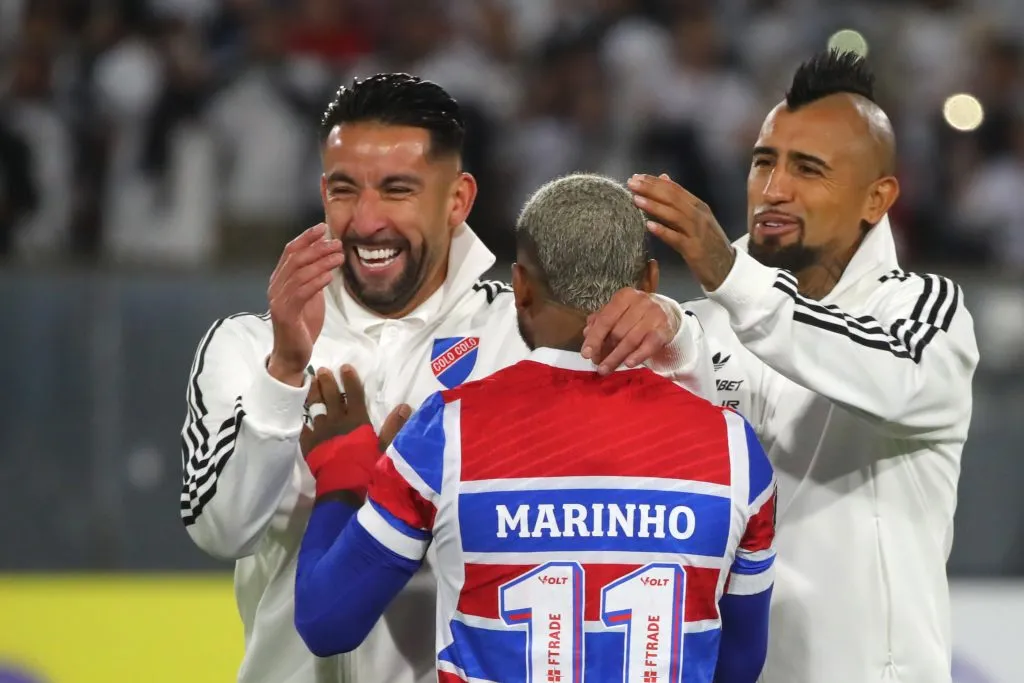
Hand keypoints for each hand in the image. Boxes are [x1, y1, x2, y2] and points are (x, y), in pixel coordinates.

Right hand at [267, 224, 343, 385]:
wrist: (293, 354)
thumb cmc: (303, 325)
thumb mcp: (311, 297)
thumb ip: (315, 278)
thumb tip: (328, 259)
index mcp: (280, 280)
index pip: (291, 251)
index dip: (306, 237)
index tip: (323, 227)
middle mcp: (276, 287)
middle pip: (295, 259)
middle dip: (317, 247)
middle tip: (337, 242)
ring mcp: (279, 300)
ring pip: (300, 273)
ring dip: (321, 262)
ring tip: (339, 256)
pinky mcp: (285, 314)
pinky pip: (301, 292)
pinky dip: (317, 281)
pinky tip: (330, 275)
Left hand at [300, 364, 410, 456]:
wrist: (343, 486)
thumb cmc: (367, 467)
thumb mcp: (386, 447)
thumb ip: (394, 426)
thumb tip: (405, 407)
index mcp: (357, 420)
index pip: (354, 394)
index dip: (350, 380)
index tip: (345, 367)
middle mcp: (338, 421)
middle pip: (331, 396)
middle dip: (327, 381)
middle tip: (323, 370)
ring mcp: (321, 431)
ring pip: (315, 407)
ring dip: (313, 393)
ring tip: (311, 382)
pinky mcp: (310, 443)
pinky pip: (305, 425)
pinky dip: (303, 416)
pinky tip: (301, 410)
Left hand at [581, 288, 679, 374]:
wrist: (666, 313)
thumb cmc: (635, 314)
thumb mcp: (617, 313)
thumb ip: (600, 321)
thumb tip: (586, 333)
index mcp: (624, 296)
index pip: (605, 319)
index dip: (594, 338)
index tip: (585, 354)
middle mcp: (640, 303)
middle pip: (618, 332)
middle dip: (605, 351)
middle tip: (597, 365)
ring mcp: (654, 315)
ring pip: (631, 340)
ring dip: (617, 357)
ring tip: (606, 369)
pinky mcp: (665, 329)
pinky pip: (649, 345)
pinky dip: (638, 355)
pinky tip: (628, 364)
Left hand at [628, 174, 735, 291]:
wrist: (727, 268)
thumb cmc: (708, 243)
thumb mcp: (697, 218)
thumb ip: (679, 200)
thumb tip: (663, 178)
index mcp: (699, 206)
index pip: (674, 189)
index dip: (654, 182)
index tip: (636, 178)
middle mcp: (699, 216)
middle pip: (673, 198)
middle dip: (651, 189)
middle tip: (631, 183)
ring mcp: (697, 232)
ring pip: (674, 215)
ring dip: (654, 206)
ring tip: (636, 199)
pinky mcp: (694, 250)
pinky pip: (676, 239)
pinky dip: (663, 231)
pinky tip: (649, 226)